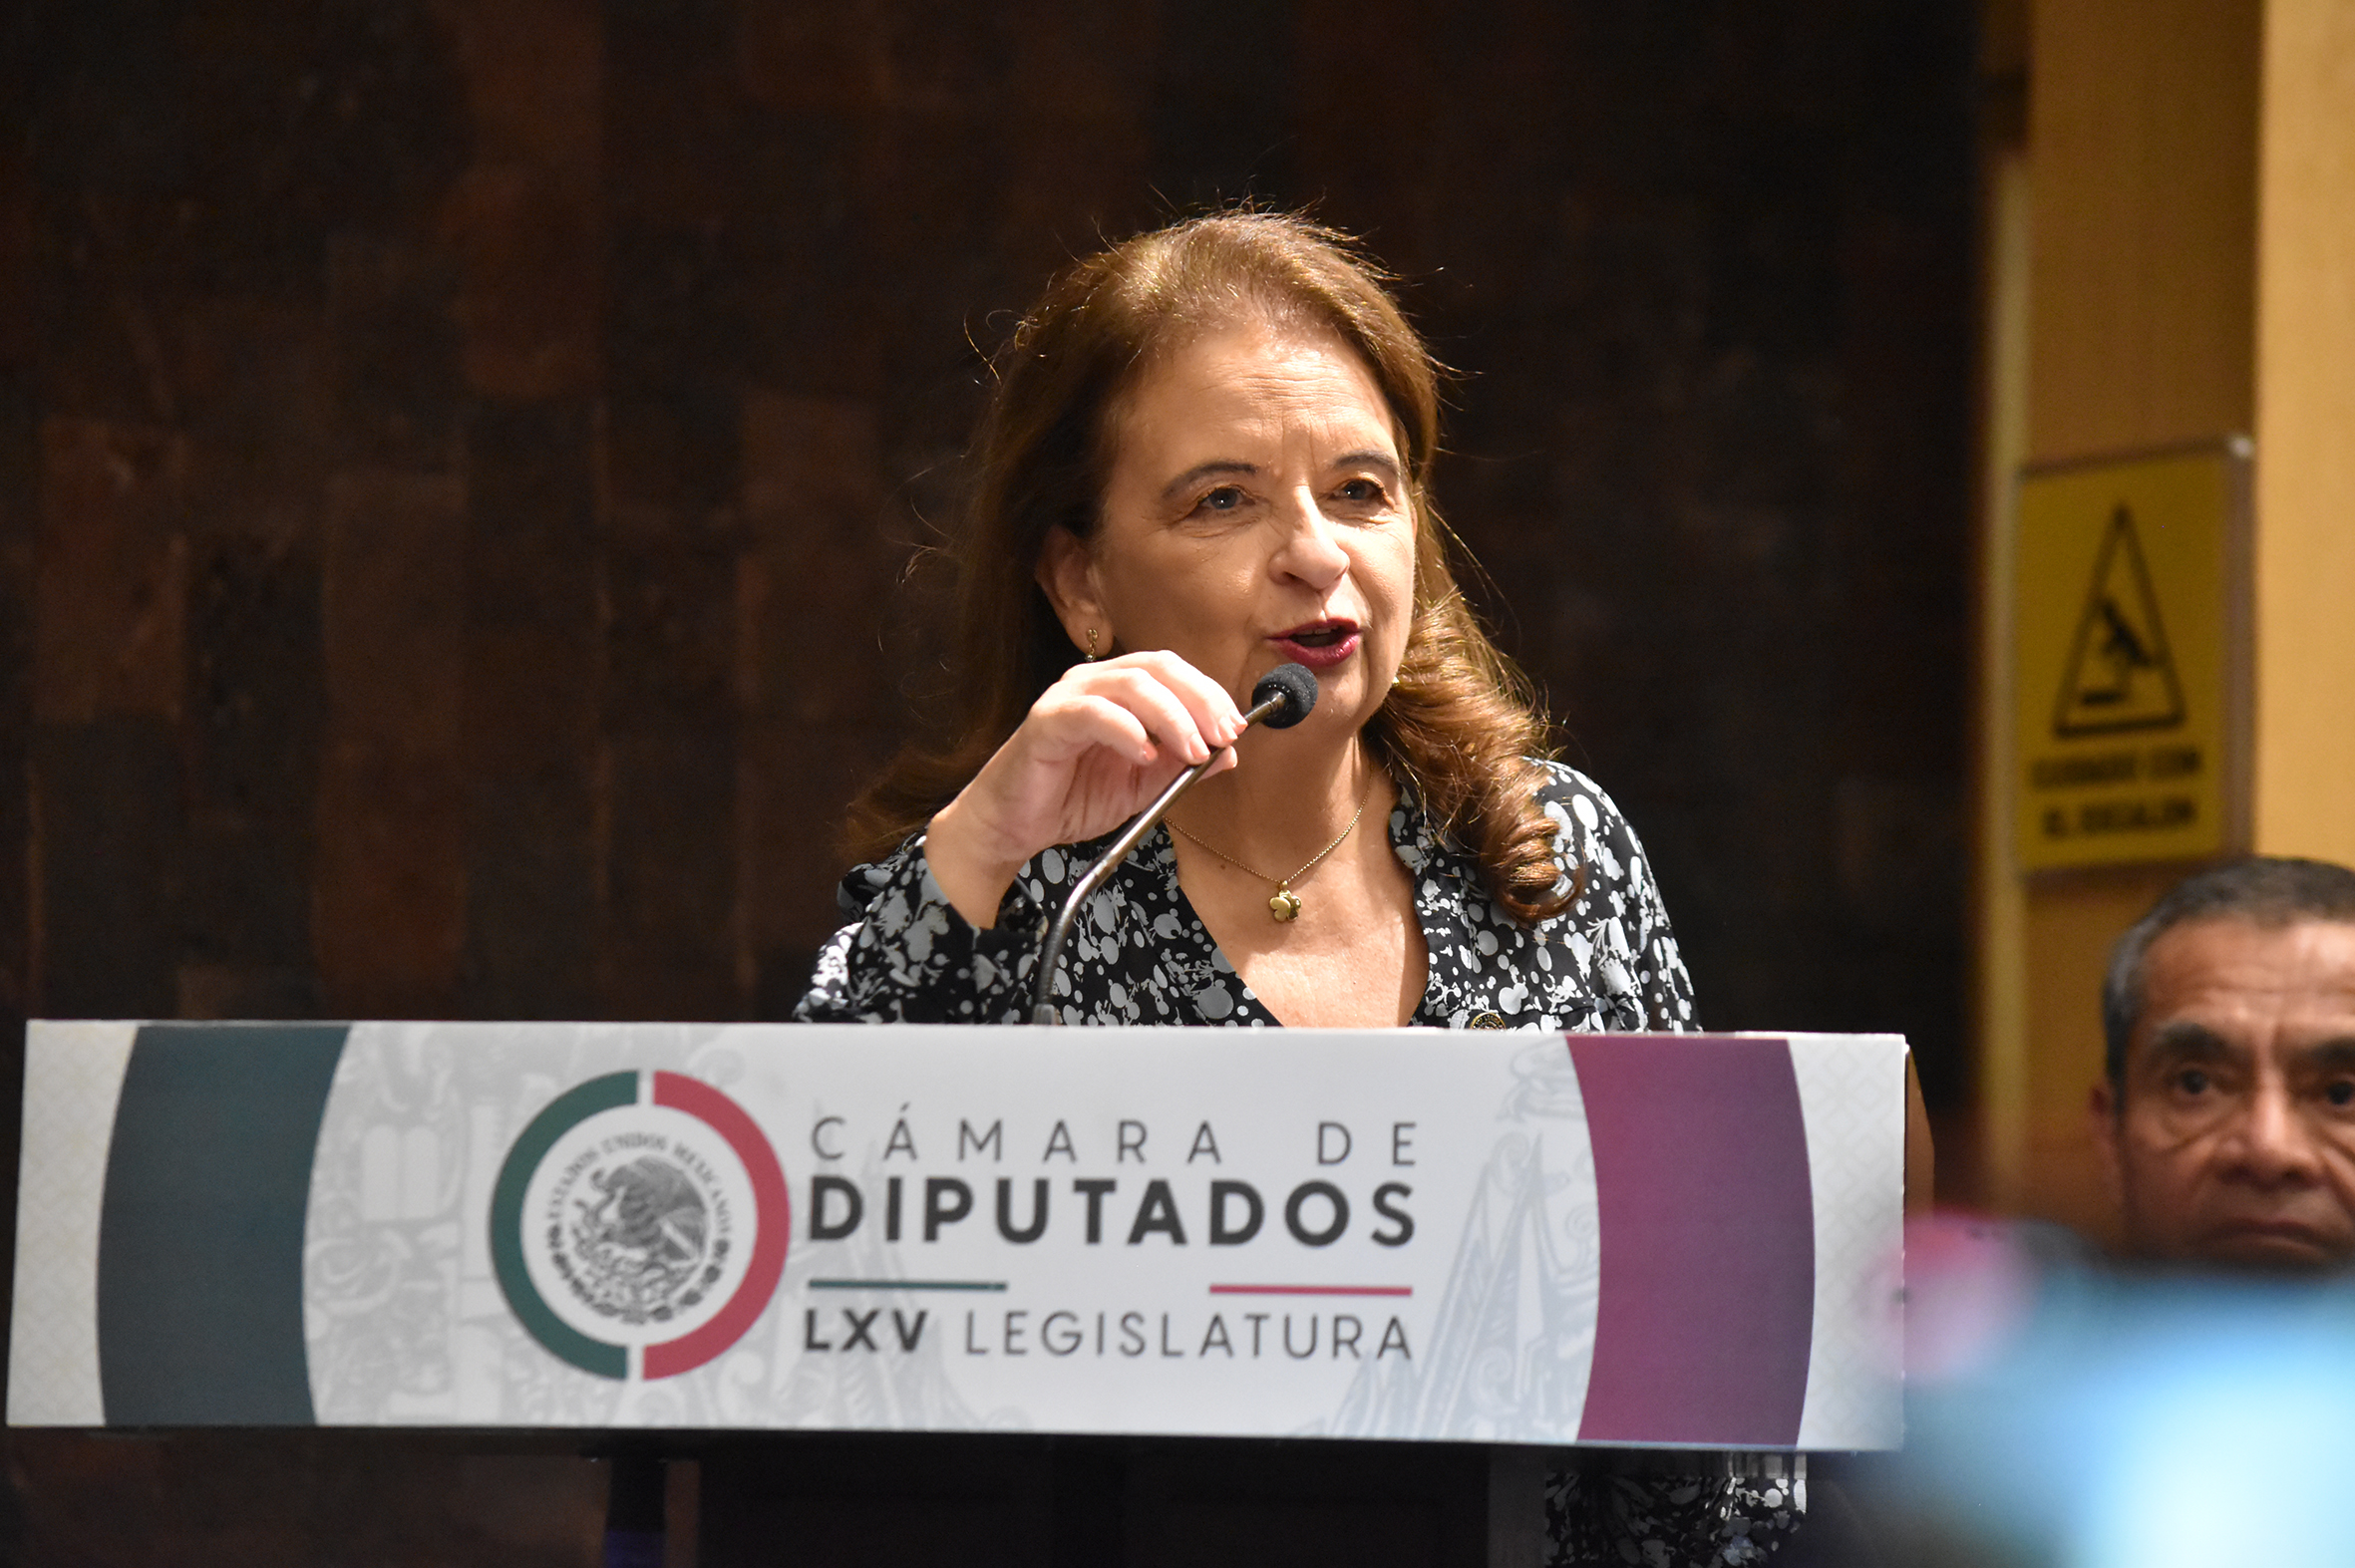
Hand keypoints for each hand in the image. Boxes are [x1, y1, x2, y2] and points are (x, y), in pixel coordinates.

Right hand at [925, 651, 1244, 926]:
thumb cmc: (1072, 797)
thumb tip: (1230, 754)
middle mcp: (1095, 683)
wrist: (1015, 825)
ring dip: (1173, 716)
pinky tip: (1145, 754)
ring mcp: (1068, 697)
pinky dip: (1127, 730)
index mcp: (1120, 691)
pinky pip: (1093, 713)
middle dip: (1199, 700)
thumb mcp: (1142, 786)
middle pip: (1158, 666)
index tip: (1236, 728)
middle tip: (1223, 736)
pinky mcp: (1046, 721)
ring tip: (1193, 751)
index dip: (1209, 693)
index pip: (1173, 672)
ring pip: (1131, 683)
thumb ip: (1181, 767)